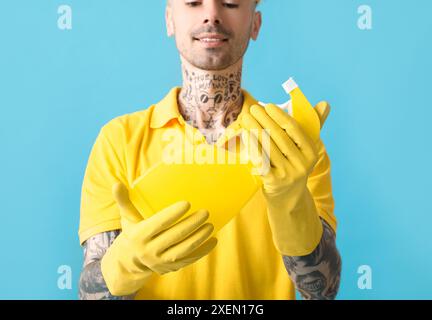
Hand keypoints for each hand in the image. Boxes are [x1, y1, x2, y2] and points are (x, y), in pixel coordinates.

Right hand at [100, 182, 216, 295]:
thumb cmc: (133, 230)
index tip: (187, 203)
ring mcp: (160, 261)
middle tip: (205, 212)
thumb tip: (117, 183)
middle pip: (173, 237)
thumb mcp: (127, 217)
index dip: (172, 214)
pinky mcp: (171, 268)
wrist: (131, 259)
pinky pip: (189, 260)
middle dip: (191, 224)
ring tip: (210, 225)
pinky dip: (202, 252)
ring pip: (183, 250)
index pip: (158, 224)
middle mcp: (149, 251)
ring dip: (198, 238)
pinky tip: (213, 241)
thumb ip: (124, 200)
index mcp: (139, 235)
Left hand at [241, 101, 330, 255]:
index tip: (267, 105)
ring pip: (269, 148)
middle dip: (264, 120)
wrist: (287, 198)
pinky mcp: (273, 182)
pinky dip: (252, 146)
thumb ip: (313, 125)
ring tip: (246, 118)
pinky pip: (261, 160)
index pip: (295, 130)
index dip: (280, 116)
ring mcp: (288, 174)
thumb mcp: (305, 149)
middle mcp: (302, 164)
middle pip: (279, 137)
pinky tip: (245, 135)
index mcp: (311, 153)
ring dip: (255, 130)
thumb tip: (325, 104)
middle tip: (252, 109)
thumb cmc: (293, 164)